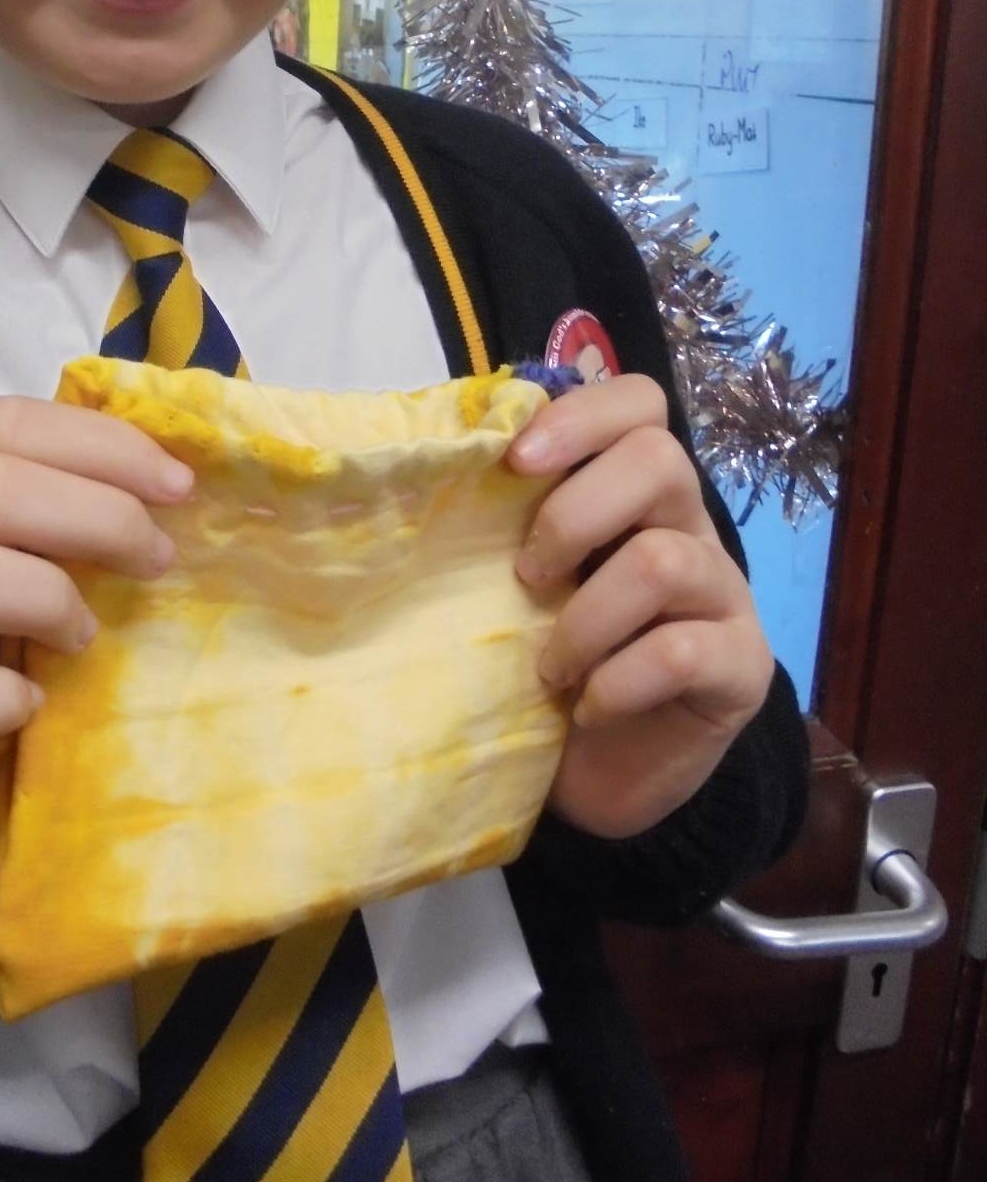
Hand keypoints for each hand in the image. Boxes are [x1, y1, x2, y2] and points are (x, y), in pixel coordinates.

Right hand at [0, 396, 193, 875]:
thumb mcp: (36, 593)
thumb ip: (78, 539)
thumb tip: (189, 490)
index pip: (3, 427)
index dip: (99, 443)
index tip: (179, 488)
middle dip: (90, 514)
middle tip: (153, 564)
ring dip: (34, 595)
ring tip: (85, 638)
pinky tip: (30, 708)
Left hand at [508, 374, 772, 840]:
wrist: (600, 777)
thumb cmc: (550, 664)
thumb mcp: (519, 583)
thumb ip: (506, 521)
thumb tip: (437, 461)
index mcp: (636, 493)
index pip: (639, 403)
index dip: (579, 417)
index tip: (514, 462)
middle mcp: (690, 528)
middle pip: (661, 459)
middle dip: (574, 514)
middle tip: (527, 576)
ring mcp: (724, 596)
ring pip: (665, 560)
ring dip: (585, 617)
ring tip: (550, 666)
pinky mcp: (742, 667)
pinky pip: (681, 653)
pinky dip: (617, 681)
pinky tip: (588, 708)